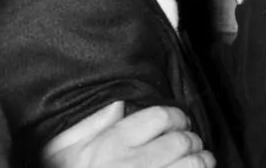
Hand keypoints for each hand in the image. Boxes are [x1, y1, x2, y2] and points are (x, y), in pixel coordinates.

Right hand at [41, 102, 213, 167]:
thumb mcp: (63, 151)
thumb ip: (90, 123)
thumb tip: (118, 103)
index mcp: (112, 146)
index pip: (160, 117)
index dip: (175, 117)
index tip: (178, 122)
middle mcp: (133, 165)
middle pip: (180, 140)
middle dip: (190, 139)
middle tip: (190, 141)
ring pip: (193, 164)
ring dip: (202, 159)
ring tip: (201, 158)